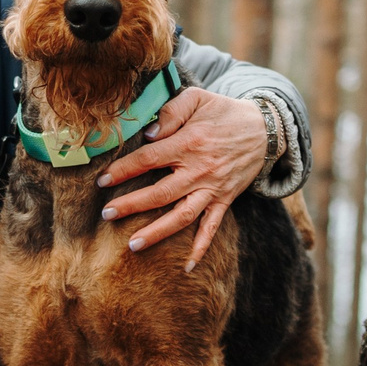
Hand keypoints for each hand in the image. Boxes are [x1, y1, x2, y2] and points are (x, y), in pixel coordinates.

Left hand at [94, 88, 269, 268]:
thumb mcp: (198, 98)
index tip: (102, 180)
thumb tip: (149, 133)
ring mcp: (213, 189)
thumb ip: (171, 111)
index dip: (123, 170)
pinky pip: (212, 228)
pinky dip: (201, 248)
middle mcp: (200, 170)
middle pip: (160, 192)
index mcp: (189, 143)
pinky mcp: (224, 200)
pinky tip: (187, 267)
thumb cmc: (224, 112)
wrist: (265, 129)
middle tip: (107, 214)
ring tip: (133, 244)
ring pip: (182, 215)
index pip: (149, 159)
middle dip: (131, 205)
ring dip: (157, 232)